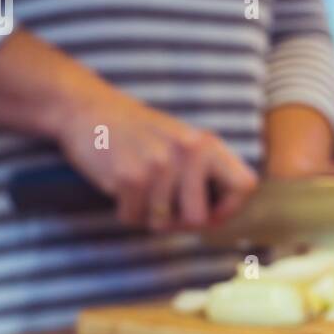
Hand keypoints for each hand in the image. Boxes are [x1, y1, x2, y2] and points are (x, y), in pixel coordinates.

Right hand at [57, 83, 256, 230]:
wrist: (88, 109)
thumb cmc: (138, 132)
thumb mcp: (182, 140)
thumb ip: (206, 170)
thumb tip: (221, 217)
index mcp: (207, 143)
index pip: (244, 186)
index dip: (230, 209)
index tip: (210, 213)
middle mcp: (189, 152)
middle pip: (199, 219)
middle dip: (178, 222)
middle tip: (161, 206)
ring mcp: (159, 165)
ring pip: (162, 224)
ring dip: (147, 214)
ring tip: (137, 187)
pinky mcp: (130, 177)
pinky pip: (134, 218)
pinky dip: (125, 211)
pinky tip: (120, 187)